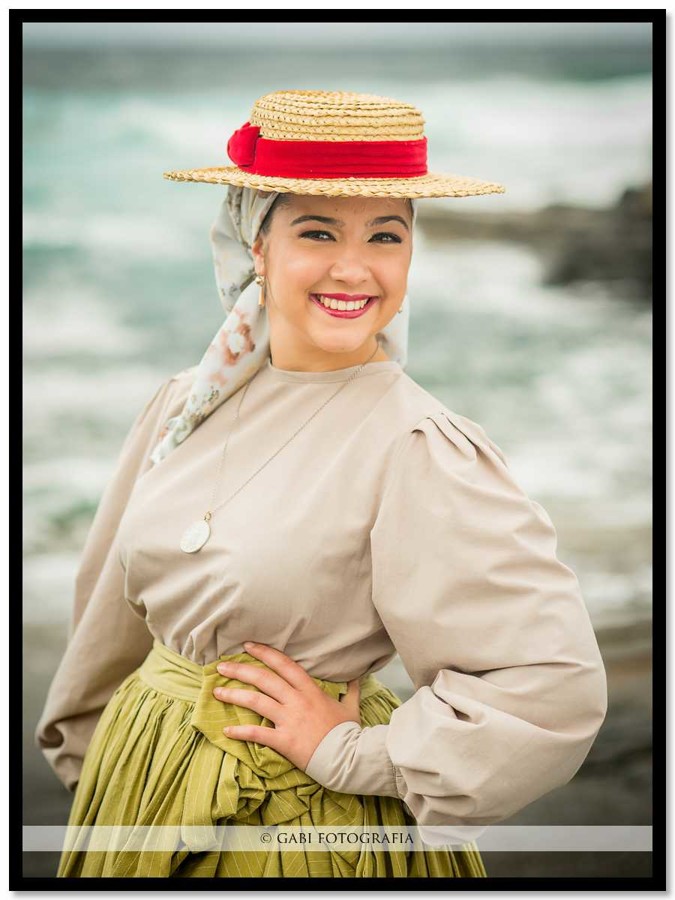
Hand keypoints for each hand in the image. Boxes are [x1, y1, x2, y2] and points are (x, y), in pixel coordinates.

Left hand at [212, 641, 361, 770]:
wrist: (349, 758)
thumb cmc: (348, 732)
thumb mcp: (351, 707)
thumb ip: (351, 689)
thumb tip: (357, 676)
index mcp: (310, 690)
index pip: (284, 665)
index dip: (265, 653)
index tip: (248, 646)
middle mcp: (297, 700)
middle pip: (264, 679)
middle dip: (240, 670)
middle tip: (221, 667)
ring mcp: (289, 720)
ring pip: (256, 701)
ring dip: (234, 695)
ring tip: (217, 692)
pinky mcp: (284, 740)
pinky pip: (258, 733)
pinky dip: (241, 731)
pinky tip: (227, 730)